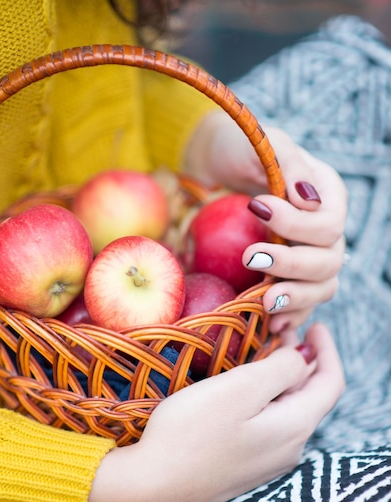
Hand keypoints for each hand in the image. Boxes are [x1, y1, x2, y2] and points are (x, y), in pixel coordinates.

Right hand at [84, 323, 343, 501]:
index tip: (313, 324)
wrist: (151, 487)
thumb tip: (302, 357)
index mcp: (295, 428)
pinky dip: (268, 397)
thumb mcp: (240, 388)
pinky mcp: (245, 466)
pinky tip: (247, 387)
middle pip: (310, 396)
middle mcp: (290, 450)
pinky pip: (270, 424)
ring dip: (283, 378)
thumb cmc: (192, 432)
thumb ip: (281, 369)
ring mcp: (267, 462)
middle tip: (282, 331)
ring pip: (289, 410)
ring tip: (265, 352)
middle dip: (303, 361)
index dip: (327, 350)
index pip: (331, 383)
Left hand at [184, 112, 346, 331]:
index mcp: (327, 196)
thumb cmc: (236, 150)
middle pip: (328, 262)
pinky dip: (288, 317)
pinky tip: (270, 323)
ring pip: (321, 289)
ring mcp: (306, 257)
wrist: (208, 167)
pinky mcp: (285, 277)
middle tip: (250, 257)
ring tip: (264, 300)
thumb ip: (289, 165)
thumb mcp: (264, 143)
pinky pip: (300, 305)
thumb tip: (310, 202)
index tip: (256, 208)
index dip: (297, 226)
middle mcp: (323, 231)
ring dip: (294, 297)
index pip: (329, 225)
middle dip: (291, 264)